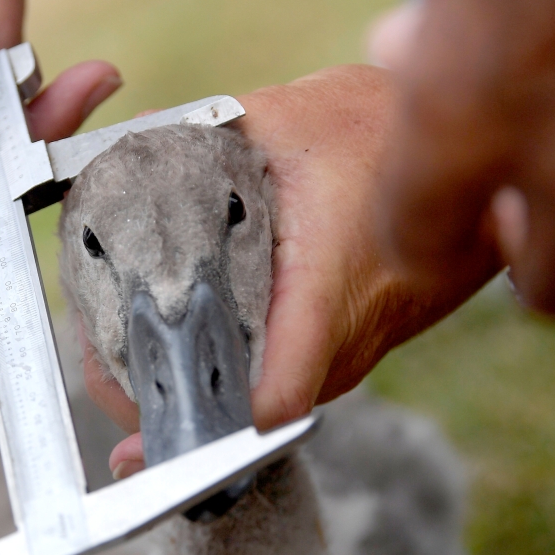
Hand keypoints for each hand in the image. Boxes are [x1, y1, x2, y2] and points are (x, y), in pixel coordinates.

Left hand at [84, 66, 500, 478]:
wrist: (458, 158)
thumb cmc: (384, 136)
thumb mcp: (288, 118)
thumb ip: (203, 133)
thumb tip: (132, 144)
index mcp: (327, 293)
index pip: (269, 400)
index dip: (200, 430)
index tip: (137, 435)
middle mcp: (340, 344)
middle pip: (244, 414)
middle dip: (165, 402)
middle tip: (96, 363)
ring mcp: (343, 354)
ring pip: (255, 399)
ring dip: (189, 384)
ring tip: (120, 348)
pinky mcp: (341, 347)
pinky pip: (273, 375)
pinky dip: (220, 365)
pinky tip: (175, 332)